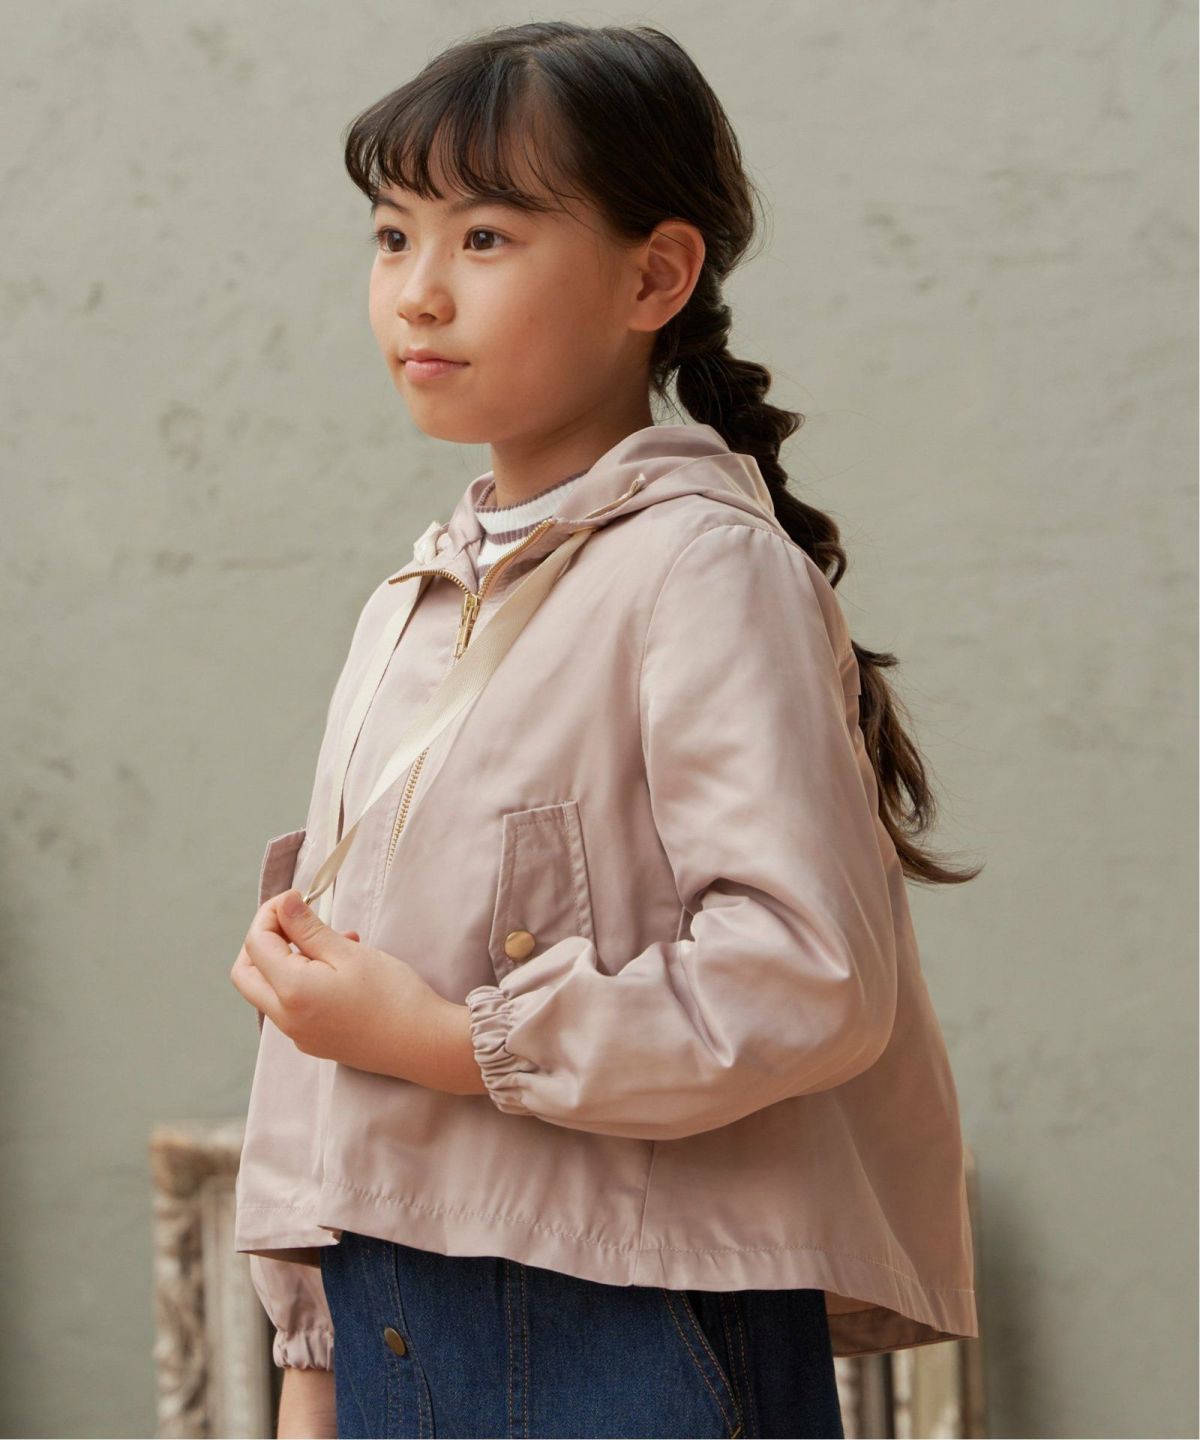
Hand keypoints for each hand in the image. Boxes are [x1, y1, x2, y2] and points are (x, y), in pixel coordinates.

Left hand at [230, 888, 452, 1083]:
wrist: (423, 1045)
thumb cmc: (392, 996)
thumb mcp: (349, 953)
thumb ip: (308, 928)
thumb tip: (283, 904)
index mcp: (291, 992)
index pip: (256, 943)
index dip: (270, 913)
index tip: (296, 897)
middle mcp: (285, 1019)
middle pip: (246, 973)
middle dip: (262, 940)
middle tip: (293, 920)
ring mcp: (298, 1035)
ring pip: (268, 990)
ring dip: (286, 960)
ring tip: (333, 940)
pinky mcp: (314, 1042)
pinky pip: (291, 1006)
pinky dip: (301, 981)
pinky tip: (339, 969)